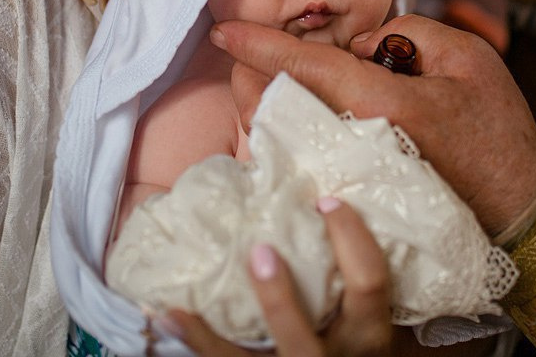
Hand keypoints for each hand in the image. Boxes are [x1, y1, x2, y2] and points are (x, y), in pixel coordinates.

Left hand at [161, 198, 392, 355]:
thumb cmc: (357, 336)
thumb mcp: (363, 313)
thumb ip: (345, 272)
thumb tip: (309, 197)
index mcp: (367, 330)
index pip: (368, 281)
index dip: (351, 238)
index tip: (324, 200)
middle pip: (300, 332)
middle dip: (276, 297)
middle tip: (259, 249)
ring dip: (212, 333)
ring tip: (181, 300)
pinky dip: (193, 338)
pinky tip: (167, 313)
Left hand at [216, 14, 535, 235]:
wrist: (520, 209)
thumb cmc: (498, 131)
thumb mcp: (468, 57)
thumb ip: (408, 32)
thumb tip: (358, 46)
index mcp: (380, 102)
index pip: (304, 66)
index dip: (259, 44)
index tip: (224, 29)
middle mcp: (353, 141)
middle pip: (279, 104)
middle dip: (252, 74)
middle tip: (242, 51)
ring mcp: (350, 174)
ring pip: (284, 133)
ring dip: (267, 101)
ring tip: (265, 76)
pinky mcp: (355, 193)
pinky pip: (304, 157)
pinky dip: (291, 130)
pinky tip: (297, 114)